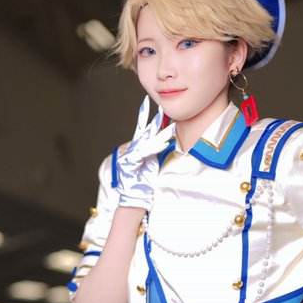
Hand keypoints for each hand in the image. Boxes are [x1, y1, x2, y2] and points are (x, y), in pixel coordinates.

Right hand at [117, 95, 174, 209]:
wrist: (133, 199)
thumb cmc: (143, 185)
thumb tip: (164, 142)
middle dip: (153, 121)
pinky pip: (145, 153)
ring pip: (147, 143)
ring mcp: (130, 156)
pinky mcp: (131, 163)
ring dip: (160, 135)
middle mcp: (133, 151)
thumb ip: (153, 153)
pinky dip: (155, 148)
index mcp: (137, 150)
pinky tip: (165, 143)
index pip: (141, 130)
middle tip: (162, 109)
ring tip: (171, 129)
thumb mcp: (150, 166)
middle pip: (145, 133)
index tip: (146, 102)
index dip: (143, 116)